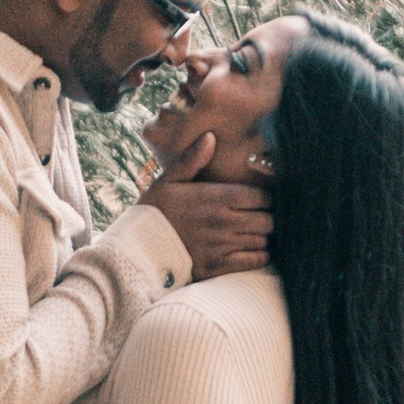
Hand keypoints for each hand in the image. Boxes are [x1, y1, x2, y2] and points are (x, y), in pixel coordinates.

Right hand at [143, 124, 272, 281]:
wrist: (137, 247)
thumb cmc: (154, 210)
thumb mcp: (169, 179)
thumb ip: (192, 159)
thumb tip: (210, 136)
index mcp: (217, 198)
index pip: (262, 197)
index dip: (263, 198)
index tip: (255, 200)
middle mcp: (224, 221)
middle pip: (267, 220)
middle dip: (264, 218)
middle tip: (254, 218)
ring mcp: (222, 246)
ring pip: (262, 241)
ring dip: (260, 237)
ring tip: (249, 234)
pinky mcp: (217, 267)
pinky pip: (254, 262)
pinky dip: (257, 256)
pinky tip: (248, 251)